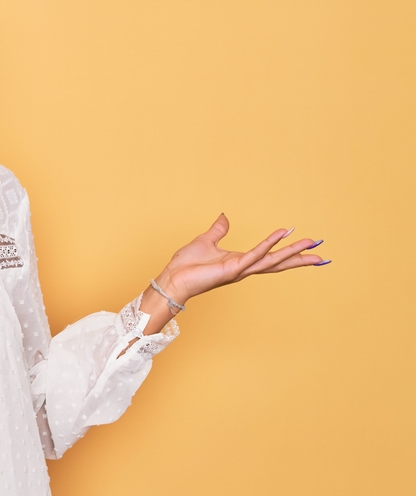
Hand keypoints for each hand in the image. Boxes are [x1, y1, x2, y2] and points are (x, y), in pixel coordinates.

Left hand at [156, 214, 326, 304]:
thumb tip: (225, 217)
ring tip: (311, 244)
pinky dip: (268, 244)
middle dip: (299, 258)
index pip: (270, 257)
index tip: (307, 246)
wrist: (173, 278)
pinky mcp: (233, 268)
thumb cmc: (186, 264)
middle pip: (278, 262)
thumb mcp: (206, 241)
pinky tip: (282, 235)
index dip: (288, 252)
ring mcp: (240, 269)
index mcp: (240, 261)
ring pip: (272, 259)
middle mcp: (244, 267)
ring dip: (292, 251)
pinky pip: (255, 254)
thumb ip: (218, 230)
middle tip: (322, 255)